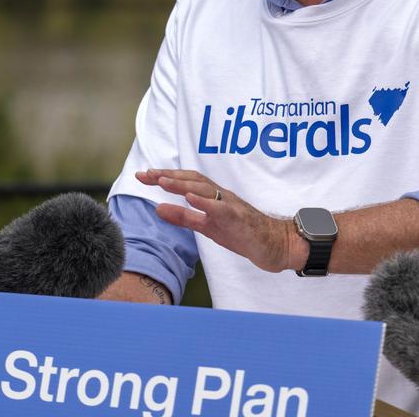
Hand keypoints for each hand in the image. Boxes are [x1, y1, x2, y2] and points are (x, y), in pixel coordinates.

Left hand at [136, 169, 304, 272]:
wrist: (274, 245)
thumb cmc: (242, 233)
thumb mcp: (207, 226)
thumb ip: (183, 217)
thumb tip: (158, 208)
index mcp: (213, 197)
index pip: (186, 181)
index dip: (165, 176)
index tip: (144, 175)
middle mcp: (221, 196)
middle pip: (193, 180)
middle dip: (168, 175)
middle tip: (145, 174)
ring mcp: (231, 205)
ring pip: (205, 189)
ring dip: (182, 184)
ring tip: (162, 181)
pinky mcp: (239, 218)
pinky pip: (221, 208)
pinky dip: (205, 201)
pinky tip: (190, 198)